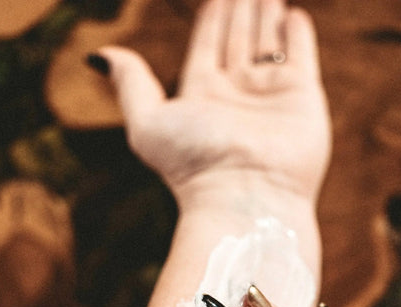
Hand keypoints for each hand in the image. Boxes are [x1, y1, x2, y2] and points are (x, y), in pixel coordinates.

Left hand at [97, 0, 330, 208]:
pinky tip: (293, 14)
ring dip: (266, 13)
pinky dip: (298, 34)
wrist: (246, 195)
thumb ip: (130, 83)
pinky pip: (300, 56)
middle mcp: (236, 93)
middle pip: (238, 38)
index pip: (206, 44)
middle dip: (240, 10)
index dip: (211, 18)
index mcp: (201, 95)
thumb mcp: (147, 121)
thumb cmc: (192, 164)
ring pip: (268, 41)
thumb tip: (99, 53)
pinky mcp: (301, 98)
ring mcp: (270, 95)